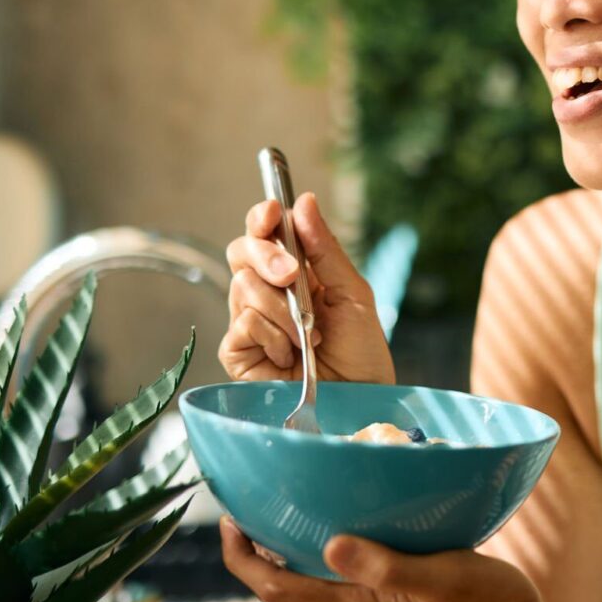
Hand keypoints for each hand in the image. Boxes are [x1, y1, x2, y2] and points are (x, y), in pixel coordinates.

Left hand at [219, 518, 553, 601]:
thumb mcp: (439, 577)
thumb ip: (384, 564)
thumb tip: (330, 542)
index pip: (275, 589)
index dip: (242, 557)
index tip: (229, 518)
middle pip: (282, 590)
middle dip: (253, 553)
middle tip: (244, 507)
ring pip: (306, 589)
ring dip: (282, 555)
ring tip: (280, 511)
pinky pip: (335, 586)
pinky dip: (316, 558)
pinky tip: (335, 527)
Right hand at [220, 192, 394, 384]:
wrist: (360, 399)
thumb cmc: (361, 349)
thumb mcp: (353, 292)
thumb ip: (325, 249)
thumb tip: (303, 201)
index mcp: (295, 271)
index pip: (264, 232)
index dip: (262, 217)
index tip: (273, 212)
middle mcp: (268, 291)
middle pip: (241, 251)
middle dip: (266, 256)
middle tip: (291, 275)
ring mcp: (250, 321)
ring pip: (242, 286)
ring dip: (282, 309)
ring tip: (308, 334)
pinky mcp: (239, 352)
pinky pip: (243, 324)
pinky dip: (273, 336)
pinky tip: (290, 354)